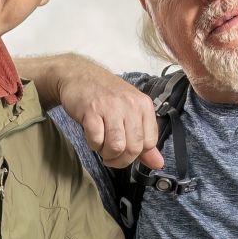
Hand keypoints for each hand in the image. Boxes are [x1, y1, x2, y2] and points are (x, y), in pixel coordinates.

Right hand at [23, 52, 164, 171]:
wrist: (79, 74)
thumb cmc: (106, 95)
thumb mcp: (130, 112)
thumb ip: (144, 139)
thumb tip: (158, 163)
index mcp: (144, 105)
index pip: (149, 143)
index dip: (137, 154)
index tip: (126, 153)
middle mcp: (130, 105)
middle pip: (133, 148)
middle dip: (121, 159)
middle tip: (111, 156)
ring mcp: (111, 107)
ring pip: (116, 146)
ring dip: (107, 154)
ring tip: (102, 147)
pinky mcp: (91, 110)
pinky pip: (96, 139)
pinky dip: (93, 144)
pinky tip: (92, 137)